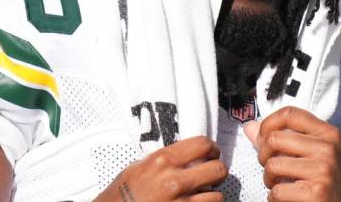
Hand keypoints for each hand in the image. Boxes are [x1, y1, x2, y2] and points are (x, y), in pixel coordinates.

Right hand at [95, 136, 227, 201]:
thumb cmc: (122, 194)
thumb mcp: (139, 167)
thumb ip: (164, 160)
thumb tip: (186, 156)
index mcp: (162, 161)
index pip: (202, 144)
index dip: (211, 148)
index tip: (211, 152)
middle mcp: (174, 181)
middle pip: (218, 169)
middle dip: (217, 170)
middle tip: (212, 173)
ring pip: (218, 195)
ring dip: (212, 195)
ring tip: (204, 194)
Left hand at [244, 106, 340, 201]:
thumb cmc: (331, 183)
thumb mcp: (316, 155)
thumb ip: (285, 139)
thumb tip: (251, 127)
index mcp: (328, 134)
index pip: (289, 114)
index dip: (268, 124)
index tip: (263, 138)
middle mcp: (327, 148)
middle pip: (274, 139)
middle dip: (264, 156)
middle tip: (272, 168)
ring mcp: (323, 170)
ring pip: (272, 165)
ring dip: (269, 179)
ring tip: (280, 184)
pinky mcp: (315, 192)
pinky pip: (276, 191)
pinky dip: (274, 199)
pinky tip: (287, 199)